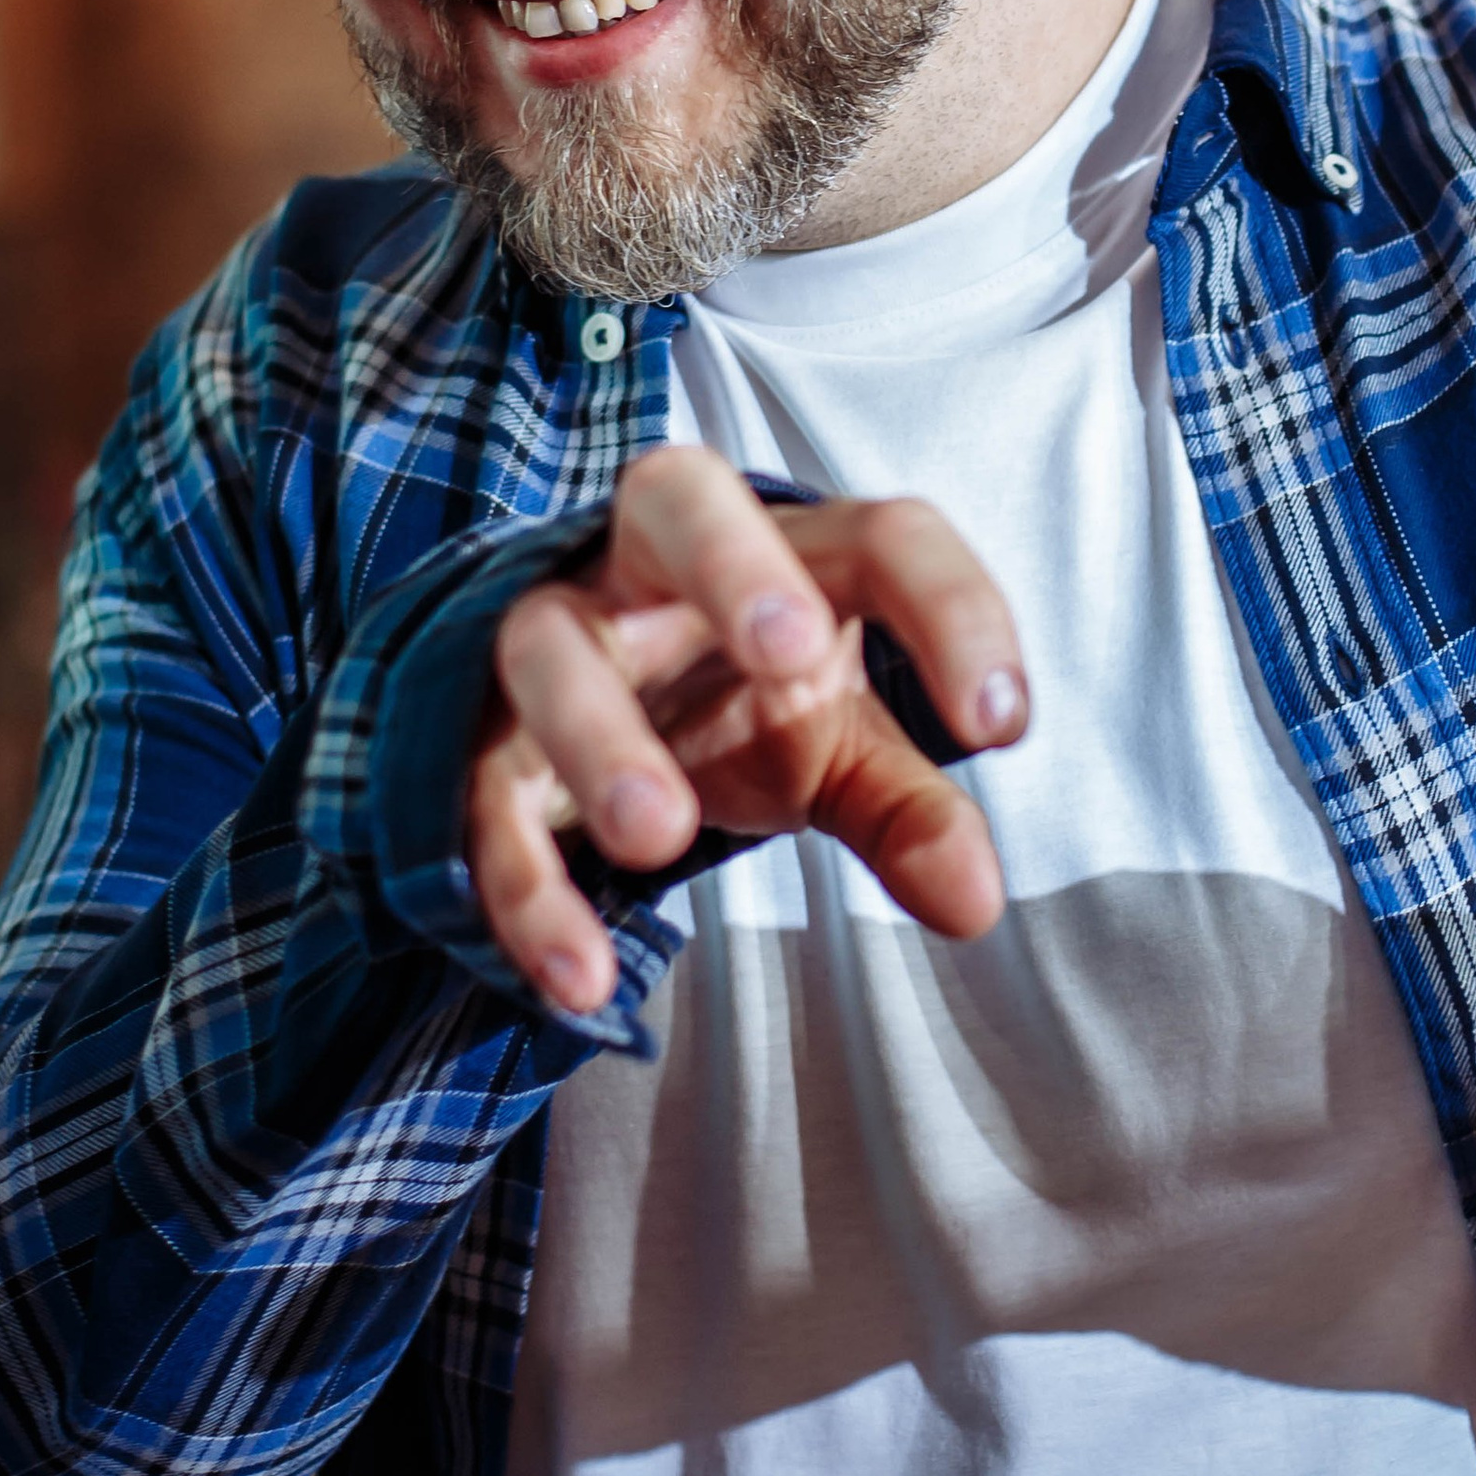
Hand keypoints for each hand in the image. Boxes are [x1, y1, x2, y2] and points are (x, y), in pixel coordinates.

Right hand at [465, 448, 1027, 1015]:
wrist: (574, 712)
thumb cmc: (734, 698)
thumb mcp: (833, 744)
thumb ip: (907, 807)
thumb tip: (976, 901)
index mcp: (784, 551)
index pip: (882, 536)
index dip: (950, 610)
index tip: (1000, 724)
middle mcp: (655, 568)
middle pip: (673, 497)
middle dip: (729, 564)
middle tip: (786, 653)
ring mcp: (555, 640)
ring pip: (546, 644)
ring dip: (599, 733)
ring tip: (661, 840)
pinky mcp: (475, 740)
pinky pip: (485, 797)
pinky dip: (527, 886)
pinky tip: (585, 978)